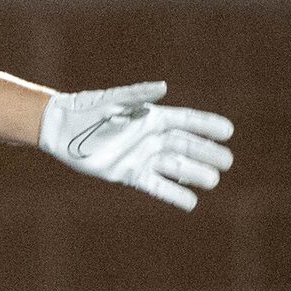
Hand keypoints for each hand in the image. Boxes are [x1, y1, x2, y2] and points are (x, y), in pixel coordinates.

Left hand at [39, 82, 233, 210]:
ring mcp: (142, 156)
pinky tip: (191, 202)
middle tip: (227, 162)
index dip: (207, 126)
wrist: (62, 131)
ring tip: (213, 181)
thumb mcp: (114, 101)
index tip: (228, 131)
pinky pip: (157, 186)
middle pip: (187, 146)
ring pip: (175, 167)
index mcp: (152, 116)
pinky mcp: (130, 174)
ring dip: (195, 174)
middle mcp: (151, 137)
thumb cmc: (88, 110)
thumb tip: (164, 87)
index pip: (187, 121)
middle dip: (207, 153)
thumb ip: (139, 95)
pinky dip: (173, 194)